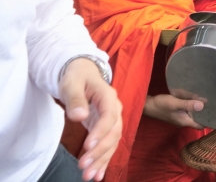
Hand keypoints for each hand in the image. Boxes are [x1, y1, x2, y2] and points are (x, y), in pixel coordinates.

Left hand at [59, 58, 122, 180]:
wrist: (83, 73)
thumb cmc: (76, 77)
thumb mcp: (71, 84)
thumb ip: (75, 99)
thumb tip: (79, 116)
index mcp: (108, 96)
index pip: (109, 117)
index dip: (100, 132)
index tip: (87, 146)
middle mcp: (115, 109)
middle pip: (114, 133)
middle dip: (100, 151)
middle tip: (83, 166)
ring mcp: (113, 119)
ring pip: (113, 142)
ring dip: (102, 159)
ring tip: (89, 176)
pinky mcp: (107, 128)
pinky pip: (109, 145)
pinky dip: (104, 160)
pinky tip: (97, 174)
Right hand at [143, 94, 204, 129]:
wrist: (147, 105)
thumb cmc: (161, 105)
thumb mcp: (175, 103)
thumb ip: (188, 104)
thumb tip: (203, 105)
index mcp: (185, 121)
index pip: (201, 125)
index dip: (210, 121)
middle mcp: (184, 120)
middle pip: (199, 117)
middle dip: (206, 111)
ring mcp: (181, 116)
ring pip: (194, 112)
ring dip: (199, 106)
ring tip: (210, 98)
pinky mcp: (178, 111)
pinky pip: (188, 108)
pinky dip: (192, 103)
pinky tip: (197, 96)